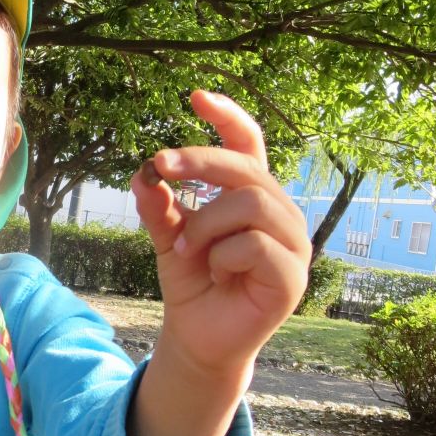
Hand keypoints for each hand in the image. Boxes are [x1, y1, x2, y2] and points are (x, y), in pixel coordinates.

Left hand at [132, 90, 310, 377]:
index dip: (228, 116)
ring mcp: (294, 244)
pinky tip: (215, 273)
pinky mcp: (293, 276)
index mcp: (254, 195)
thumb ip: (160, 208)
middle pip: (245, 168)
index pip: (249, 143)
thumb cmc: (192, 283)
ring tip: (187, 250)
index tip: (195, 97)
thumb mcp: (168, 239)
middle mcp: (280, 212)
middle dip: (198, 161)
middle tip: (158, 164)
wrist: (198, 338)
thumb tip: (141, 173)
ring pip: (250, 203)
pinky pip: (254, 245)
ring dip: (207, 223)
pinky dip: (222, 256)